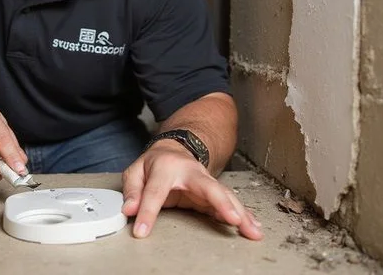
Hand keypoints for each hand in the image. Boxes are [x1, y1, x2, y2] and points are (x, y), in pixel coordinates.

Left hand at [121, 140, 262, 239]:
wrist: (175, 150)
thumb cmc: (155, 164)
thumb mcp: (136, 171)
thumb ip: (132, 190)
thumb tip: (129, 210)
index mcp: (166, 167)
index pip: (155, 192)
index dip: (148, 212)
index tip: (142, 231)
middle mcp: (191, 173)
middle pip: (209, 187)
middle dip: (222, 203)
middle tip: (233, 219)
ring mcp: (205, 182)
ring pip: (225, 196)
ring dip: (241, 213)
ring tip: (253, 231)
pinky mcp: (212, 193)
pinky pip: (229, 204)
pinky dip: (243, 216)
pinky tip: (253, 228)